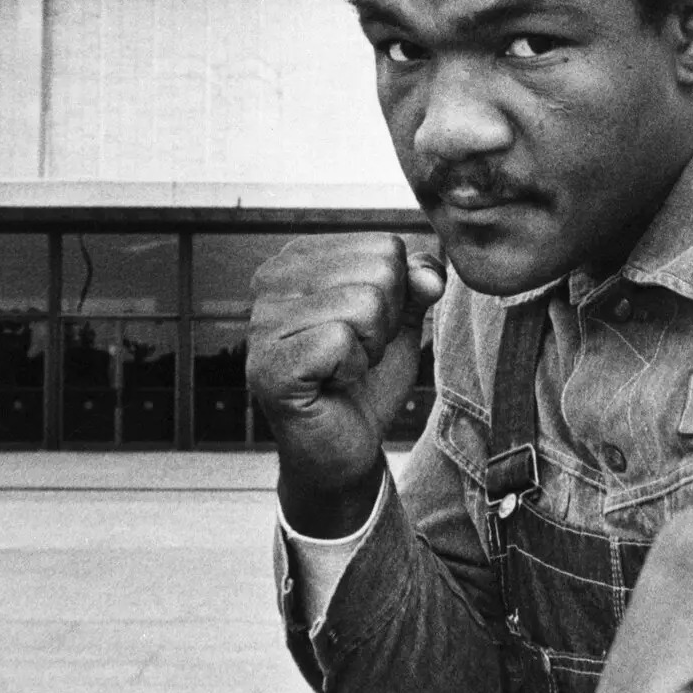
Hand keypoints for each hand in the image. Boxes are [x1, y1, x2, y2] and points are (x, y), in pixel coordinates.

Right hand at [247, 233, 444, 534]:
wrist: (344, 446)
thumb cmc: (366, 379)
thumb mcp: (400, 320)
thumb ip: (417, 283)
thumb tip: (430, 274)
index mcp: (299, 259)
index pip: (384, 246)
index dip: (396, 295)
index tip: (365, 328)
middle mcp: (271, 281)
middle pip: (379, 270)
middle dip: (386, 321)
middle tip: (355, 351)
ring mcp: (263, 323)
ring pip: (365, 303)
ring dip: (370, 347)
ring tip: (343, 367)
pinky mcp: (269, 365)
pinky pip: (341, 340)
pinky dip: (353, 369)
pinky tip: (331, 383)